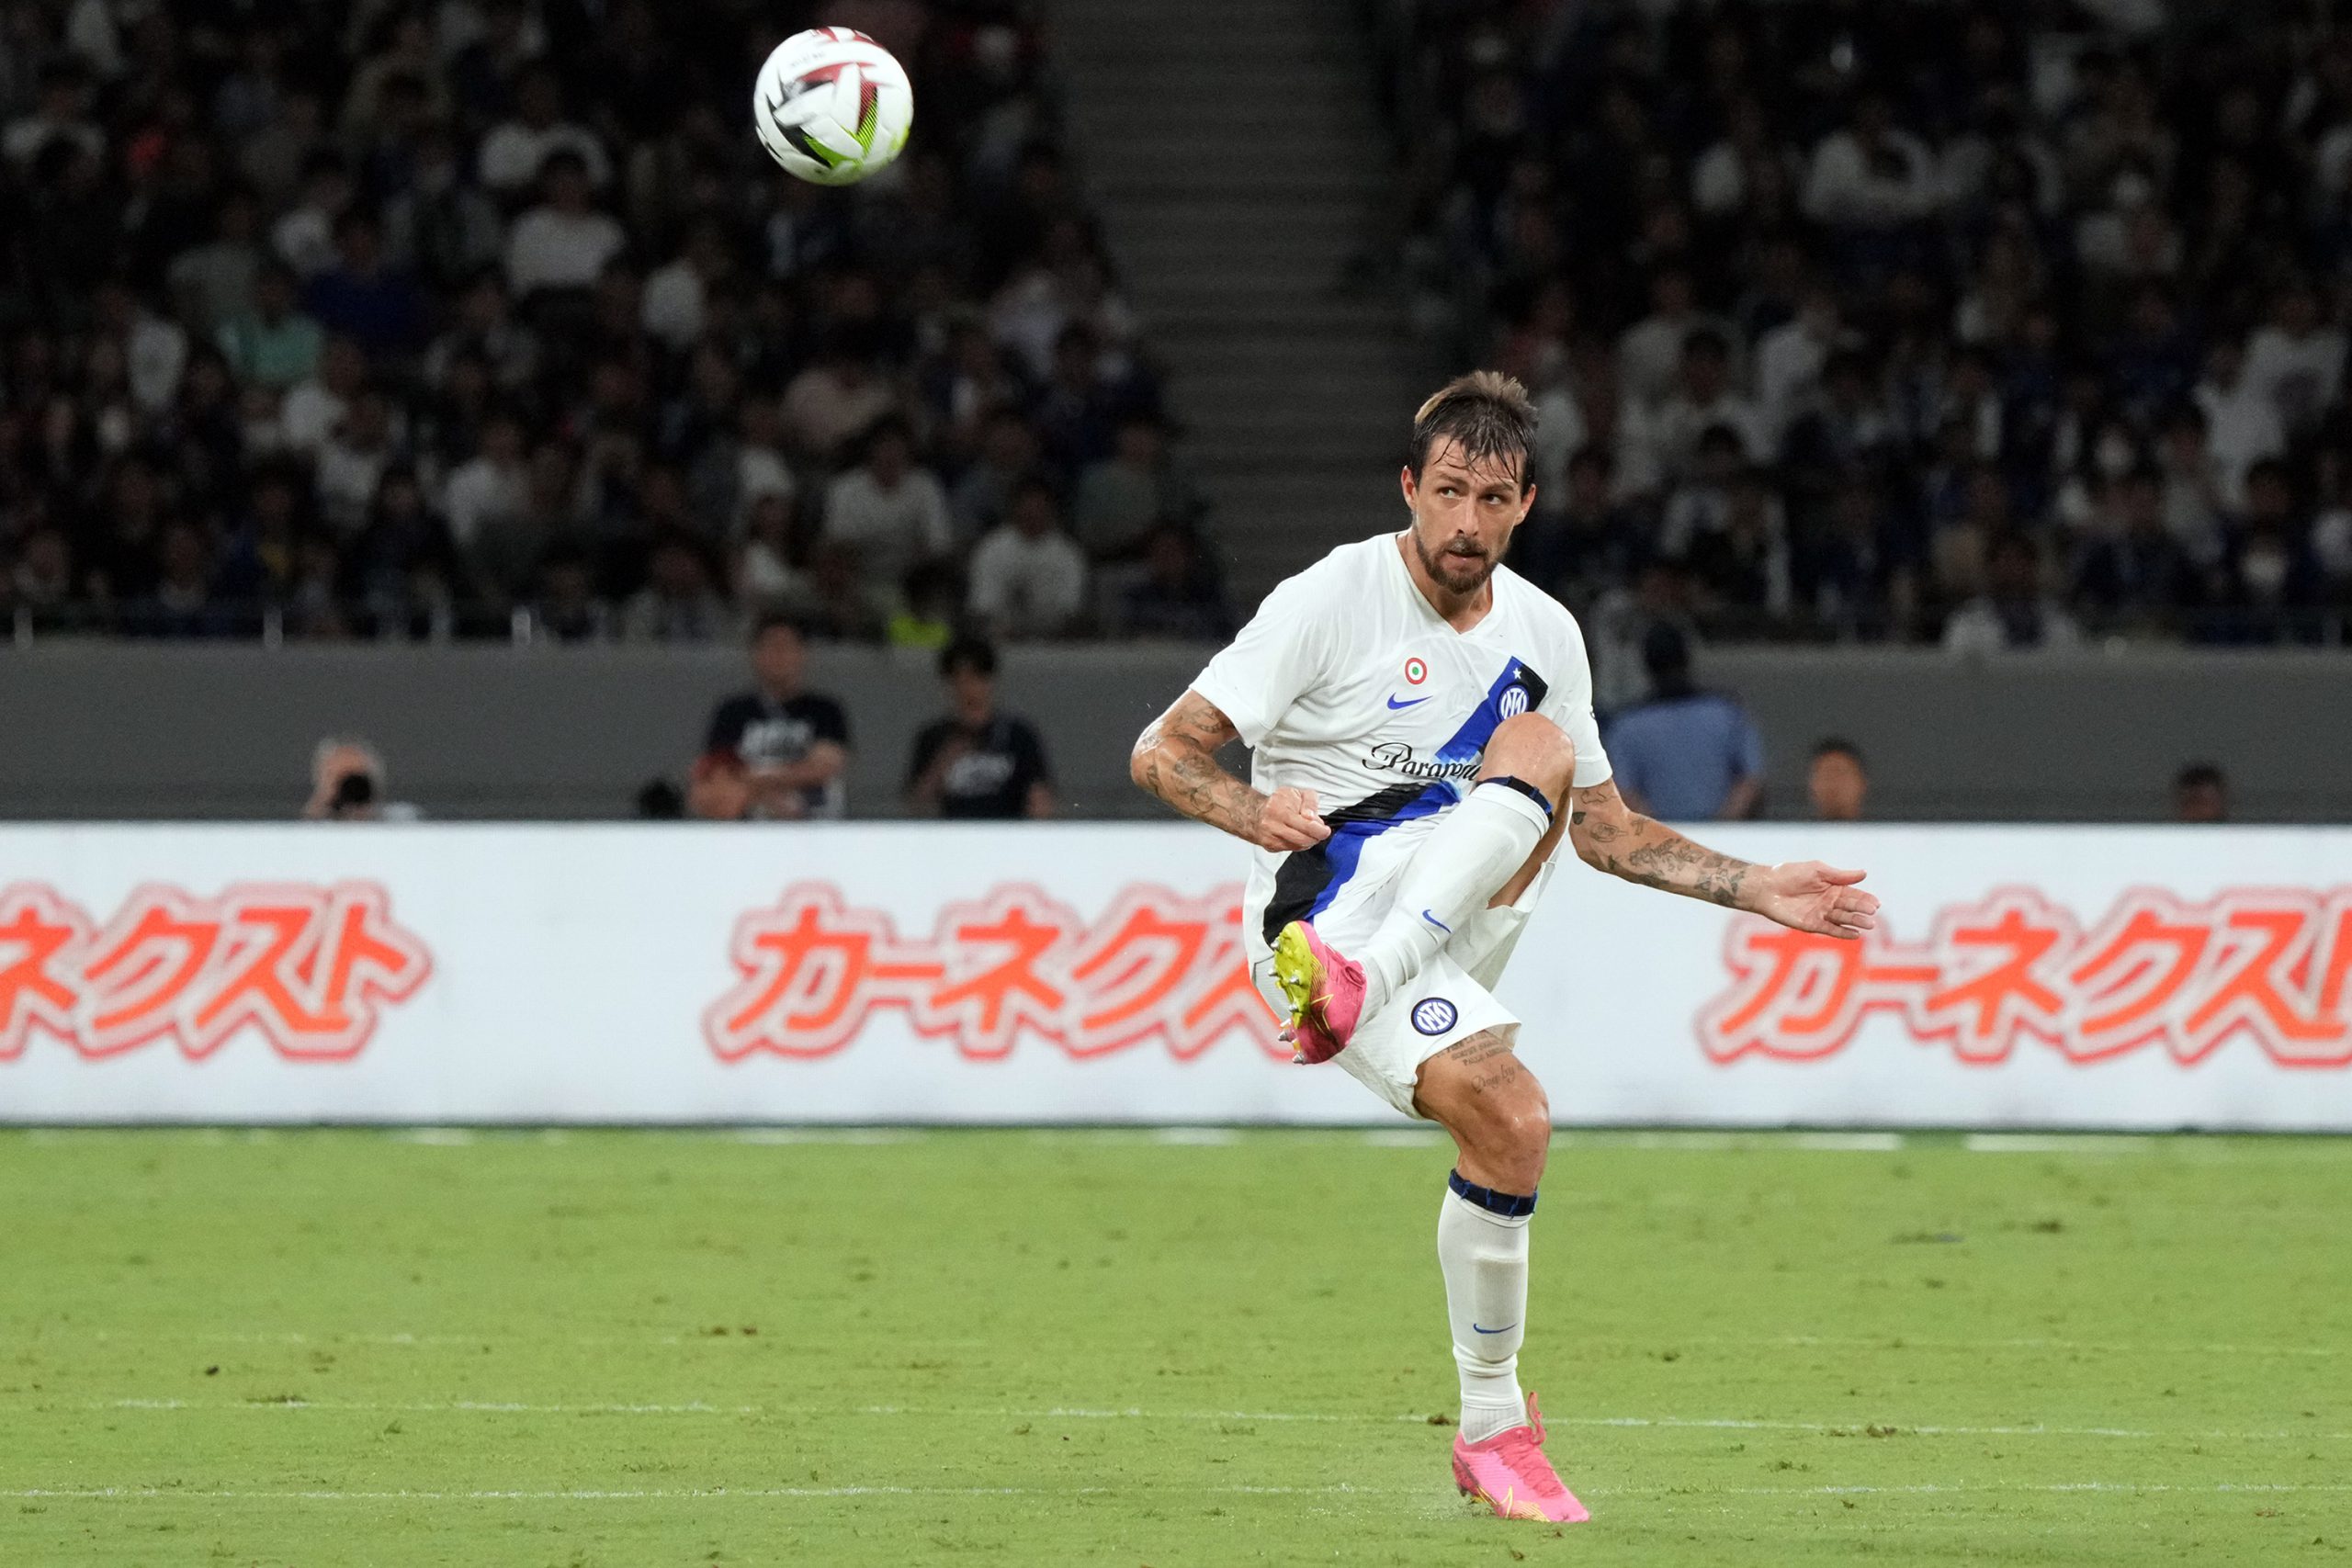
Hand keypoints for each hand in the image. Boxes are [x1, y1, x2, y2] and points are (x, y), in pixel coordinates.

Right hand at [1250, 787, 1330, 851]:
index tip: (1325, 830)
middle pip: (1302, 839)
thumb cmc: (1279, 802)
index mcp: (1279, 810)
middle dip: (1315, 837)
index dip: (1319, 830)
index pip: (1305, 825)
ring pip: (1298, 846)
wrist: (1256, 812)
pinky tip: (1299, 835)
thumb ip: (1310, 802)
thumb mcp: (1298, 793)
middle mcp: (1272, 825)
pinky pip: (1291, 849)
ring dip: (1308, 841)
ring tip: (1309, 832)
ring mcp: (1270, 838)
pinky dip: (1299, 844)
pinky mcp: (1270, 847)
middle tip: (1320, 832)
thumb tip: (1312, 817)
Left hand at [1751, 861, 1877, 938]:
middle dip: (1862, 910)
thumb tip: (1864, 873)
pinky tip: (1855, 934)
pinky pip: (1830, 930)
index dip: (1865, 898)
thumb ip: (1839, 875)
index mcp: (1832, 887)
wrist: (1766, 887)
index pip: (1853, 894)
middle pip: (1849, 907)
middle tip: (1873, 914)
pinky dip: (1842, 933)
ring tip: (1869, 924)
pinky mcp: (1811, 925)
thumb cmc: (1790, 874)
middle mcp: (1828, 902)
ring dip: (1856, 922)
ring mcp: (1820, 914)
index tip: (1876, 903)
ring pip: (1842, 919)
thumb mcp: (1817, 870)